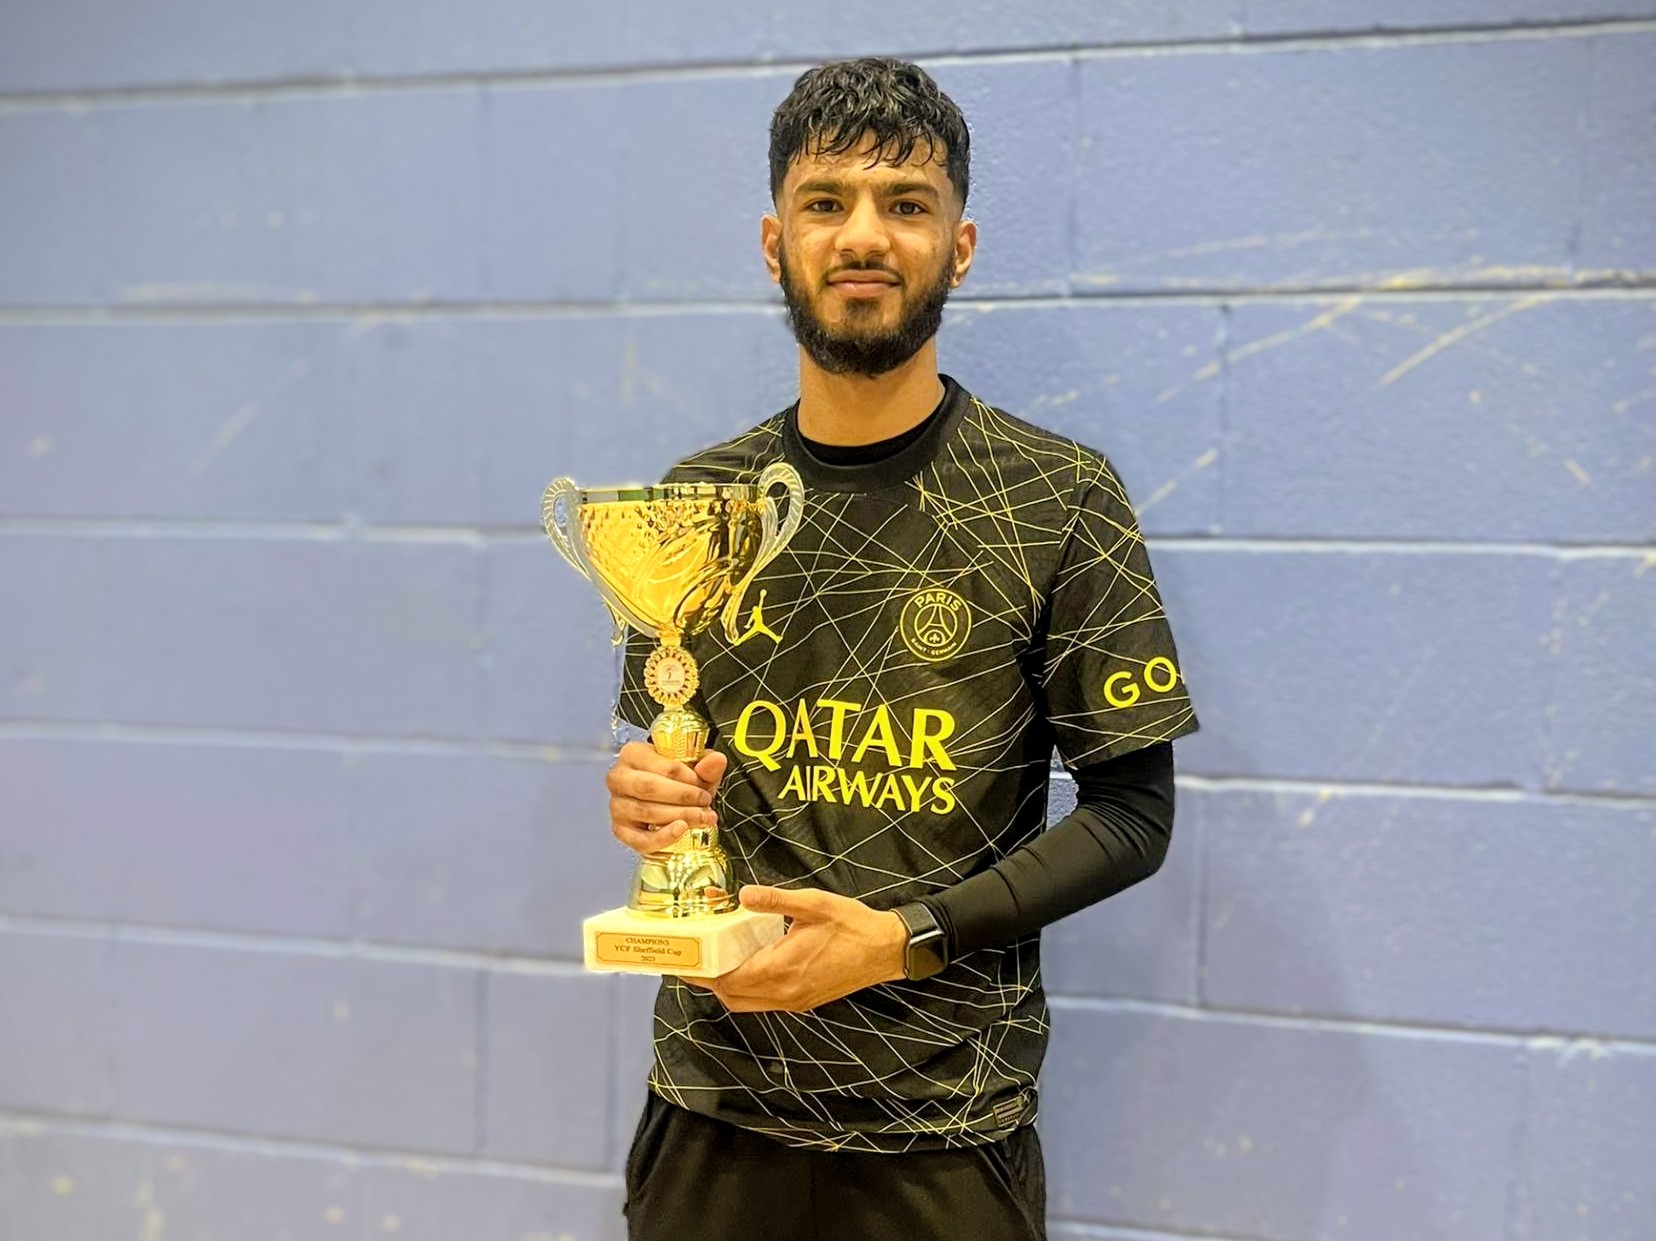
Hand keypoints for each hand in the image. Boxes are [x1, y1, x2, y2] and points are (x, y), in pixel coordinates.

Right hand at [606, 743, 726, 854]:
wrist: (665, 799)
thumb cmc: (675, 780)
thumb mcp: (693, 769)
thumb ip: (706, 765)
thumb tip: (717, 761)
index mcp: (633, 753)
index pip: (663, 766)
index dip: (688, 778)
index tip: (704, 786)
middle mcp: (619, 778)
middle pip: (649, 787)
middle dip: (683, 798)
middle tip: (705, 803)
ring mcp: (617, 805)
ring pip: (646, 812)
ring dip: (680, 816)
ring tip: (702, 817)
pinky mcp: (620, 830)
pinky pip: (640, 839)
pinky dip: (663, 838)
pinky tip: (681, 830)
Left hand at [684, 886, 908, 1012]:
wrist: (886, 950)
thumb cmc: (852, 925)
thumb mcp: (814, 904)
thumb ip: (776, 900)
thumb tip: (743, 896)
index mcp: (781, 969)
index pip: (728, 980)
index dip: (702, 973)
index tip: (685, 960)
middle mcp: (784, 993)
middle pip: (732, 997)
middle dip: (711, 980)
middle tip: (698, 956)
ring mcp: (794, 1001)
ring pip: (747, 1003)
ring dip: (729, 985)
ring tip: (720, 958)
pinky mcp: (803, 1000)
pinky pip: (765, 1001)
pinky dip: (749, 988)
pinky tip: (751, 962)